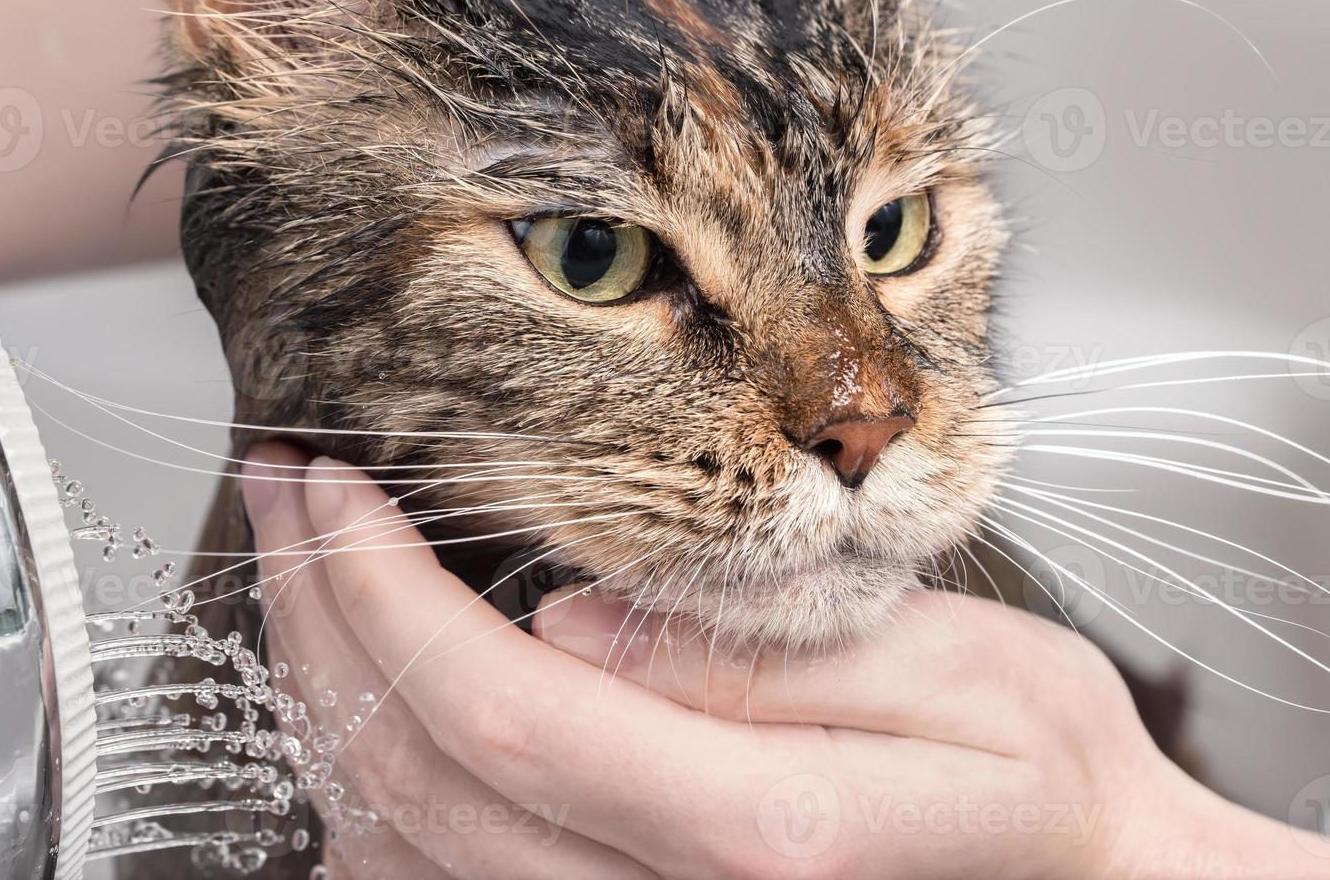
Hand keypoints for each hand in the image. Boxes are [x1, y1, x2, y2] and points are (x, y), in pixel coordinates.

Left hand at [243, 447, 1329, 878]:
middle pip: (417, 777)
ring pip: (393, 846)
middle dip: (323, 616)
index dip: (384, 591)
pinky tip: (352, 706)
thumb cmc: (1038, 780)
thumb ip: (766, 654)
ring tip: (304, 572)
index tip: (335, 485)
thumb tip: (578, 616)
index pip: (502, 710)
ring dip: (322, 692)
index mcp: (758, 833)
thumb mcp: (958, 671)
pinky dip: (360, 795)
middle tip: (292, 496)